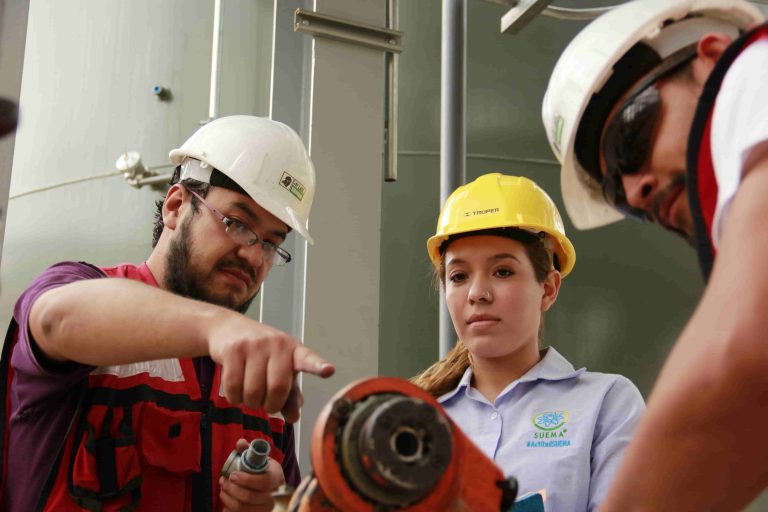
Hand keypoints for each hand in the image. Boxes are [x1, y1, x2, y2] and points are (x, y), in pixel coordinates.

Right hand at [207, 314, 334, 420]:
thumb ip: (289, 395)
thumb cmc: (260, 354)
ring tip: (249, 394)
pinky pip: (233, 387)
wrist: (228, 329)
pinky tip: (236, 391)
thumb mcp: (279, 371)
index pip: (308, 359)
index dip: (318, 366)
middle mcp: (277, 345)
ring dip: (250, 403)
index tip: (329, 371)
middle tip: (265, 403)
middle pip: (278, 388)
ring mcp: (255, 345)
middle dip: (270, 406)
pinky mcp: (234, 350)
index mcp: (294, 350)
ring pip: (253, 391)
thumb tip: (294, 418)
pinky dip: (234, 398)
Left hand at [219, 440, 283, 511]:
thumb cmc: (263, 471)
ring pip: (242, 508)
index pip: (263, 482)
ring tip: (223, 489)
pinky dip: (229, 509)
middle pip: (249, 497)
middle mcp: (274, 496)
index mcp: (276, 478)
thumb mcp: (260, 458)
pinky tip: (227, 501)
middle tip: (223, 481)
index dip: (246, 480)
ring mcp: (266, 509)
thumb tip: (240, 443)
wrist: (271, 487)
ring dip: (227, 498)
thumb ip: (249, 449)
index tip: (232, 475)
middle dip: (231, 488)